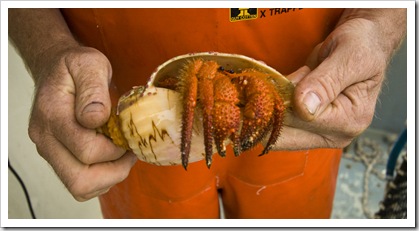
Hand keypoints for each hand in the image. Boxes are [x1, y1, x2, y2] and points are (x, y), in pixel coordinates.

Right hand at [28, 45, 136, 200]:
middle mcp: (45, 139)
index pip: (86, 150)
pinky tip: (112, 158)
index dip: (115, 149)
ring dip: (108, 177)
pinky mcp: (56, 157)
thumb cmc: (75, 66)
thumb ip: (93, 90)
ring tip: (122, 155)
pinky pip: (80, 184)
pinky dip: (101, 178)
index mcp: (53, 115)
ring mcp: (49, 150)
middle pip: (79, 180)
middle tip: (129, 153)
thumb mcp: (90, 64)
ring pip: (79, 188)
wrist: (55, 68)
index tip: (127, 135)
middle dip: (114, 172)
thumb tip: (96, 120)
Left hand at [273, 9, 405, 149]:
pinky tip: (268, 82)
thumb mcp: (349, 56)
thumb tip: (305, 108)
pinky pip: (275, 120)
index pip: (301, 120)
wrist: (362, 43)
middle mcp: (334, 134)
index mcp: (350, 121)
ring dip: (264, 103)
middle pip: (284, 133)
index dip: (283, 99)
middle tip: (264, 79)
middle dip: (268, 106)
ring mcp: (318, 132)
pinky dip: (266, 101)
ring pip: (274, 129)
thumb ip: (327, 82)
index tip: (281, 77)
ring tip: (269, 78)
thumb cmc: (361, 46)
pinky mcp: (305, 125)